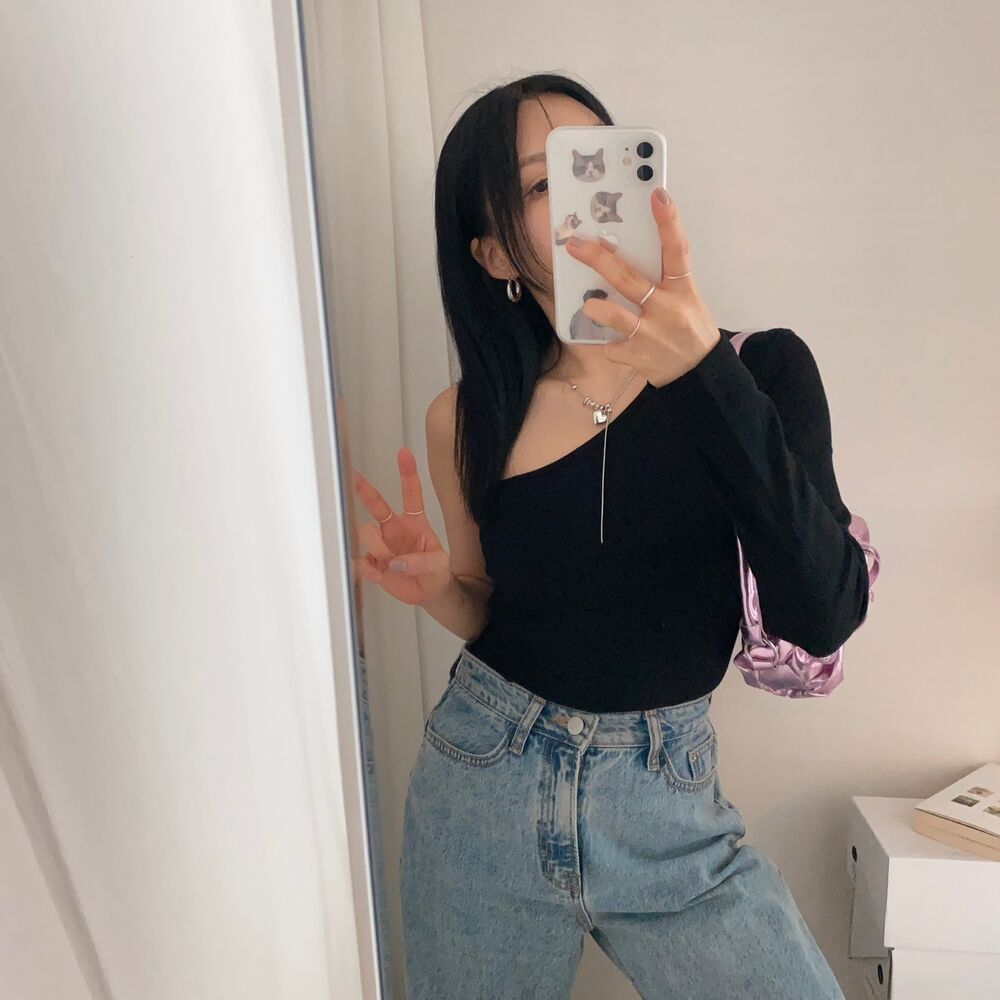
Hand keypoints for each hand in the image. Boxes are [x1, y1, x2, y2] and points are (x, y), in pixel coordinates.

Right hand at [351, 447, 452, 606]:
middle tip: (354, 476)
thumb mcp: (438, 564)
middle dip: (365, 490)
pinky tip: (380, 576)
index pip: (411, 494)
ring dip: (378, 549)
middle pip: (377, 505)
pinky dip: (369, 569)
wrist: (429, 593)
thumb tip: (396, 562)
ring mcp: (382, 545)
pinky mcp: (372, 562)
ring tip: (391, 566)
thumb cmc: (437, 572)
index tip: (404, 453)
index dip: (407, 474)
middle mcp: (394, 529)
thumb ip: (420, 561)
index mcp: (414, 522)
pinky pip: (362, 560)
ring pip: (367, 534)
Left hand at [565, 187, 720, 387]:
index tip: (657, 195)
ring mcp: (650, 333)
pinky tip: (594, 337)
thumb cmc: (688, 328)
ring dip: (598, 309)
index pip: (677, 250)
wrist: (699, 374)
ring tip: (587, 306)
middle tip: (575, 244)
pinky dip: (600, 341)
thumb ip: (663, 279)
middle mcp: (667, 308)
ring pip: (617, 316)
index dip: (668, 222)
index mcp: (682, 289)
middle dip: (600, 259)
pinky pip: (609, 346)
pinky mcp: (637, 356)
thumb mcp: (686, 299)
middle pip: (629, 278)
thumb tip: (625, 250)